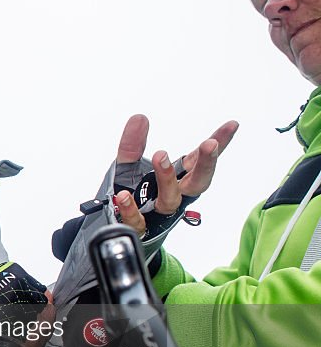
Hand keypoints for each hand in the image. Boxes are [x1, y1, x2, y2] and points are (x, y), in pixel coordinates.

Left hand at [114, 115, 238, 234]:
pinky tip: (124, 196)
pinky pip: (138, 221)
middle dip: (207, 164)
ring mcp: (159, 214)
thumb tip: (139, 118)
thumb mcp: (128, 165)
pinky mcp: (140, 229)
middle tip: (209, 144)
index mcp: (177, 178)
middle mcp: (174, 196)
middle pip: (198, 183)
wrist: (115, 227)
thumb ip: (133, 144)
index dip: (218, 144)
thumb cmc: (132, 196)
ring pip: (171, 200)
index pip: (199, 160)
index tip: (232, 125)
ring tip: (160, 155)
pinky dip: (131, 209)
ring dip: (167, 178)